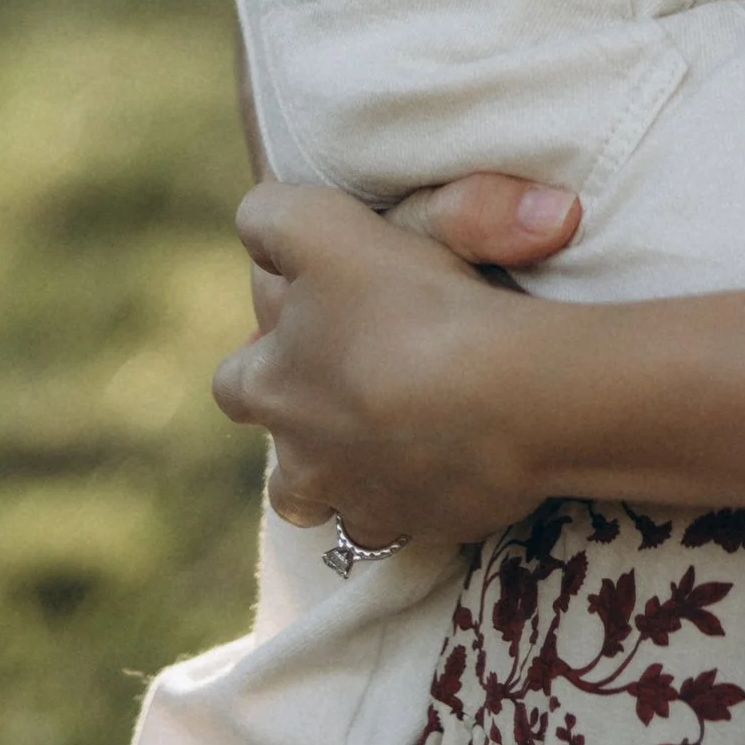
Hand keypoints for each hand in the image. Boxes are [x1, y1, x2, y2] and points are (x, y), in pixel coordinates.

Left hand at [212, 179, 576, 546]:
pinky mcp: (427, 526)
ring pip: (331, 502)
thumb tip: (256, 224)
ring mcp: (364, 501)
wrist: (509, 395)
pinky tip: (443, 462)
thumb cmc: (412, 305)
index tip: (315, 313)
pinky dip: (414, 497)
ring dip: (345, 472)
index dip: (270, 345)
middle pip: (282, 461)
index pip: (236, 375)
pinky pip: (405, 523)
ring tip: (385, 436)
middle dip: (300, 425)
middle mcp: (302, 458)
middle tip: (352, 379)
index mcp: (269, 388)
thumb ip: (274, 217)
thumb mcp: (325, 227)